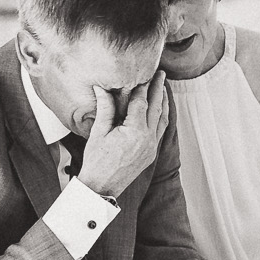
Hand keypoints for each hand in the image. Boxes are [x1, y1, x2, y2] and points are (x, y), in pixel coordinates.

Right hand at [79, 73, 168, 198]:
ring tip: (163, 88)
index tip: (143, 73)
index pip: (141, 102)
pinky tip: (159, 110)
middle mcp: (148, 139)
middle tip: (161, 74)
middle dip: (158, 89)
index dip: (142, 87)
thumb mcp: (98, 132)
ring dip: (163, 103)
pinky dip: (161, 117)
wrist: (101, 186)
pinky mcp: (151, 154)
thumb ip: (105, 109)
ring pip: (162, 120)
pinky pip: (160, 131)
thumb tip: (102, 87)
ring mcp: (151, 147)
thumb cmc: (96, 160)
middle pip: (156, 108)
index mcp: (135, 132)